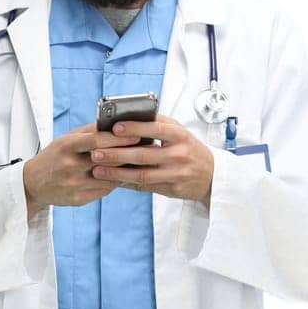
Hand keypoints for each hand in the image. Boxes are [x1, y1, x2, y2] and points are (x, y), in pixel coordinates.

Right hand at [22, 121, 143, 212]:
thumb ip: (89, 132)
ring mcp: (73, 184)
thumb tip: (116, 123)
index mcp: (66, 146)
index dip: (119, 138)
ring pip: (109, 178)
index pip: (97, 140)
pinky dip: (115, 182)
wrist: (33, 184)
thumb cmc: (54, 156)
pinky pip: (104, 190)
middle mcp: (69, 166)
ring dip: (126, 170)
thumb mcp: (65, 140)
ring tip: (142, 163)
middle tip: (149, 149)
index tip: (138, 135)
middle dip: (129, 154)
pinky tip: (125, 177)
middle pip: (106, 160)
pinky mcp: (77, 199)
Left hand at [88, 115, 214, 207]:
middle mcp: (178, 154)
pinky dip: (127, 183)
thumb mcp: (179, 133)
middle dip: (117, 154)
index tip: (115, 127)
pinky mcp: (172, 189)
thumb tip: (128, 119)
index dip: (135, 127)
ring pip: (142, 174)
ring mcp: (176, 173)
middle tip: (95, 152)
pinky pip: (145, 187)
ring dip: (117, 173)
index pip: (156, 128)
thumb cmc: (189, 149)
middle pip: (144, 154)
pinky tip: (111, 180)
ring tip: (97, 170)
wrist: (212, 176)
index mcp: (179, 135)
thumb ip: (158, 125)